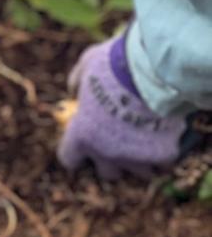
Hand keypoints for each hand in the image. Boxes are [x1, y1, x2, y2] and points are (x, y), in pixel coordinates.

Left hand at [56, 33, 186, 180]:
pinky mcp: (162, 154)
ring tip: (148, 141)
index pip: (69, 158)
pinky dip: (165, 152)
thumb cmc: (116, 63)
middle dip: (113, 160)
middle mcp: (106, 152)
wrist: (156, 68)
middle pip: (108, 172)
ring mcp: (136, 156)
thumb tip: (74, 89)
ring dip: (142, 160)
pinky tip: (167, 137)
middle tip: (122, 142)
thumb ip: (78, 79)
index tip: (86, 141)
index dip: (77, 150)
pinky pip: (164, 162)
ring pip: (139, 173)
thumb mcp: (88, 63)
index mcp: (82, 134)